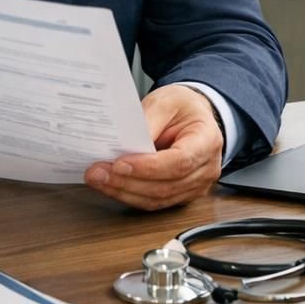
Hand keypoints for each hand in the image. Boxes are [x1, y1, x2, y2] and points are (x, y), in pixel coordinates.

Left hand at [84, 85, 223, 210]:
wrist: (193, 116)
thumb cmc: (183, 107)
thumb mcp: (166, 101)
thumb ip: (148, 120)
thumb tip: (126, 144)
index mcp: (207, 140)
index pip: (179, 162)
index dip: (148, 167)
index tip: (119, 164)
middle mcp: (206, 168)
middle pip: (166, 186)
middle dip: (127, 182)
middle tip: (97, 173)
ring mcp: (196, 185)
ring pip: (158, 199)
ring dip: (124, 192)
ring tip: (99, 179)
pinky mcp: (181, 194)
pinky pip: (155, 202)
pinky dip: (130, 196)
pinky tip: (111, 186)